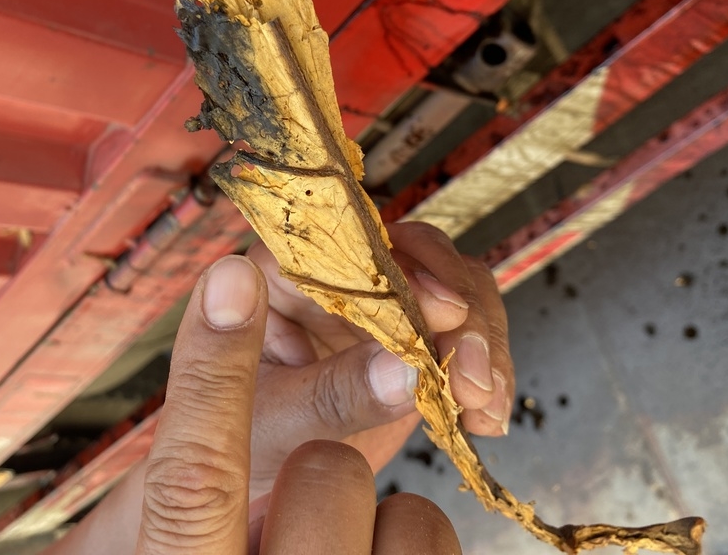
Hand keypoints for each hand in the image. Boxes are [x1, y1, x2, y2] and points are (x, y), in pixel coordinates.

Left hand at [135, 255, 460, 553]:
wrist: (260, 483)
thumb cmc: (241, 445)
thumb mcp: (279, 422)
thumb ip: (334, 394)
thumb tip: (405, 366)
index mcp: (281, 271)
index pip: (349, 245)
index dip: (403, 270)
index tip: (444, 313)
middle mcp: (334, 275)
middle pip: (415, 255)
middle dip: (459, 311)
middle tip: (471, 376)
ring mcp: (378, 305)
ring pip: (452, 288)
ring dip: (481, 342)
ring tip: (483, 408)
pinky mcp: (410, 339)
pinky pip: (463, 333)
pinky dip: (486, 371)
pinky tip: (485, 420)